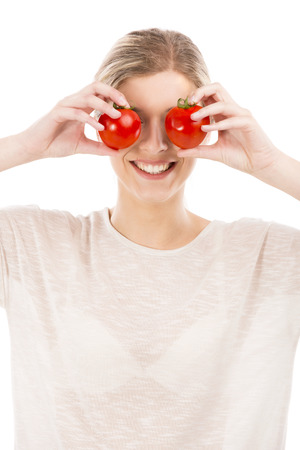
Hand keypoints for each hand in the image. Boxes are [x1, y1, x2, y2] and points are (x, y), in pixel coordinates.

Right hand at [14, 81, 129, 159]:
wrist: (37, 148)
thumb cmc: (57, 144)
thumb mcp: (83, 147)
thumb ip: (99, 147)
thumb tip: (118, 152)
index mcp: (81, 106)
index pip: (100, 93)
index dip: (115, 96)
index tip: (128, 107)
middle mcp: (74, 102)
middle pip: (96, 87)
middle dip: (112, 92)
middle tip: (125, 105)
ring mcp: (65, 105)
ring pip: (88, 97)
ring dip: (104, 105)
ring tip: (116, 116)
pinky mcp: (58, 113)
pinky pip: (77, 112)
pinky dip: (90, 118)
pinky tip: (100, 126)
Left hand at [177, 82, 281, 175]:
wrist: (259, 165)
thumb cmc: (239, 157)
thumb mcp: (213, 153)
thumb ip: (197, 150)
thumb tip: (178, 152)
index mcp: (224, 115)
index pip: (209, 96)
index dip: (196, 95)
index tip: (183, 104)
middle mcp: (232, 111)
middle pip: (217, 89)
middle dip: (201, 91)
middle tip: (188, 101)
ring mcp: (241, 115)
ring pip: (223, 103)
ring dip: (206, 109)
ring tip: (193, 117)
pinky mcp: (249, 123)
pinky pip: (232, 119)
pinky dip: (218, 124)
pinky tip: (206, 130)